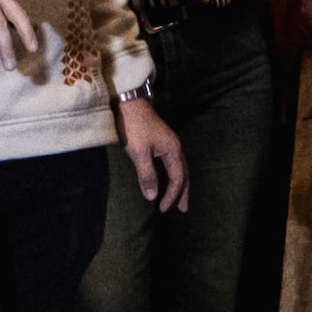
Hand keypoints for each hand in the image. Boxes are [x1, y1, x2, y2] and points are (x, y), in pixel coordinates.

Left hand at [115, 91, 188, 211]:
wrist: (128, 103)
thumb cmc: (133, 127)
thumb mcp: (139, 152)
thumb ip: (147, 175)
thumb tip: (153, 197)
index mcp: (172, 150)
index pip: (177, 178)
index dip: (171, 195)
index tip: (162, 209)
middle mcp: (174, 148)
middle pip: (183, 174)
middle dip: (182, 192)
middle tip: (183, 209)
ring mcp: (168, 144)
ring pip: (177, 168)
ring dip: (178, 184)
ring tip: (177, 198)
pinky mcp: (160, 142)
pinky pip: (169, 163)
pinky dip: (169, 175)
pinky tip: (164, 180)